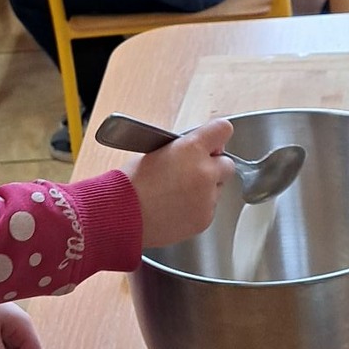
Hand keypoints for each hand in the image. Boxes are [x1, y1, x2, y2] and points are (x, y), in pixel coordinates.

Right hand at [128, 120, 234, 248]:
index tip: (210, 144)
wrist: (121, 214)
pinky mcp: (205, 219)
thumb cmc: (131, 182)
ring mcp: (207, 198)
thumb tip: (198, 151)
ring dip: (205, 190)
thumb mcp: (157, 150)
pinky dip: (197, 209)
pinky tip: (176, 209)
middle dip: (213, 167)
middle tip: (189, 173)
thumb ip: (185, 149)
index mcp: (192, 148)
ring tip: (176, 195)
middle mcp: (205, 172)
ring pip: (218, 190)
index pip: (223, 129)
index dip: (215, 137)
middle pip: (227, 164)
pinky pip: (209, 209)